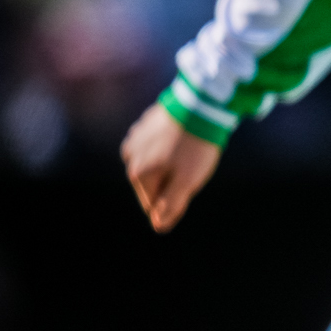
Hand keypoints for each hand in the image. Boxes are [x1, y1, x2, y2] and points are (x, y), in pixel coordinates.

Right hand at [122, 103, 220, 231]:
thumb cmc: (195, 147)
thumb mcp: (187, 181)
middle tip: (191, 164)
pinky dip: (169, 146)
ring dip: (170, 162)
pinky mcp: (145, 124)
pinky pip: (157, 145)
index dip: (174, 200)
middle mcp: (130, 157)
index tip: (189, 183)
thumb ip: (171, 205)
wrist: (201, 104)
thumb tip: (159, 226)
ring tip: (188, 150)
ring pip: (154, 164)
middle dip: (172, 180)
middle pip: (152, 184)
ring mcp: (135, 138)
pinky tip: (182, 138)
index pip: (153, 204)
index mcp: (139, 174)